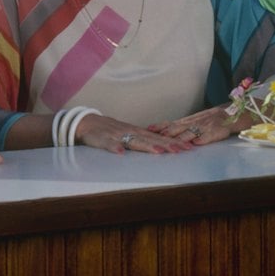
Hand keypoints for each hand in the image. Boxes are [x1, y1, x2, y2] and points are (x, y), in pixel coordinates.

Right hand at [74, 113, 193, 153]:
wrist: (86, 122)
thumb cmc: (110, 130)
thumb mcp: (128, 133)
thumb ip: (143, 138)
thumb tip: (163, 144)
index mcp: (136, 132)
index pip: (158, 137)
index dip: (173, 142)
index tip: (188, 147)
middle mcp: (129, 131)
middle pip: (150, 138)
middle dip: (166, 144)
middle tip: (181, 150)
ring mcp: (116, 135)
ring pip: (133, 140)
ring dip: (146, 145)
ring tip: (159, 151)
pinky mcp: (101, 139)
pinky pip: (108, 143)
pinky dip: (114, 147)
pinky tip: (120, 152)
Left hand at [150, 105, 244, 144]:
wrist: (226, 115)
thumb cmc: (206, 120)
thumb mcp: (190, 121)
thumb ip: (177, 127)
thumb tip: (160, 131)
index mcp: (185, 122)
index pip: (169, 124)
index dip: (159, 127)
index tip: (147, 130)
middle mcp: (191, 124)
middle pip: (177, 128)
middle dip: (166, 133)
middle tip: (156, 138)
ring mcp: (202, 128)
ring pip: (189, 133)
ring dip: (180, 139)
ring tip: (172, 144)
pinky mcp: (212, 133)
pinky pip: (206, 137)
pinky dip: (200, 140)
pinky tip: (195, 145)